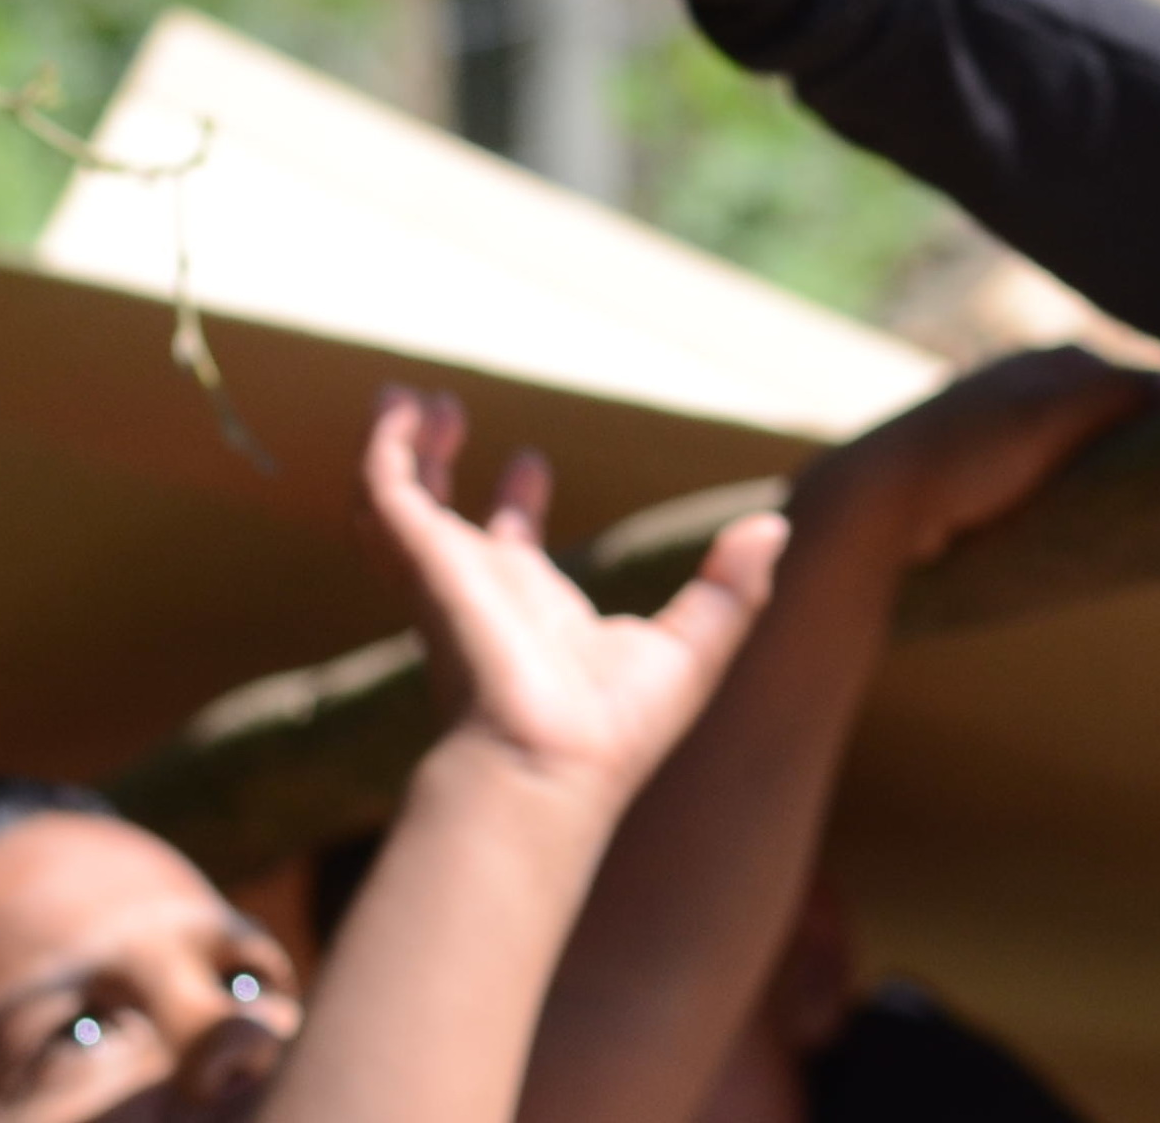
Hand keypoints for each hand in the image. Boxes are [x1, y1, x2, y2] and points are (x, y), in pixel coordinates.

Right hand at [364, 386, 784, 808]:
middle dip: (441, 467)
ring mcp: (445, 579)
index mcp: (537, 612)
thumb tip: (775, 529)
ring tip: (408, 396)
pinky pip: (385, 493)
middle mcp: (482, 593)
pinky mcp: (424, 563)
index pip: (512, 551)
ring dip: (403, 450)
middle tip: (447, 410)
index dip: (517, 504)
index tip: (530, 462)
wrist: (550, 762)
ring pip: (399, 504)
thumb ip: (731, 587)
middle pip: (441, 523)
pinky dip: (386, 450)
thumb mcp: (693, 648)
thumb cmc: (616, 729)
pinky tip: (402, 410)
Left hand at [802, 349, 1159, 561]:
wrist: (877, 496)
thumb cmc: (968, 455)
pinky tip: (1080, 508)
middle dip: (1144, 435)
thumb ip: (1118, 396)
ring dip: (1107, 461)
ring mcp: (1005, 416)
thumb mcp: (1050, 420)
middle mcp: (1031, 378)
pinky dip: (1072, 480)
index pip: (1139, 376)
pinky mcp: (983, 456)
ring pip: (1079, 437)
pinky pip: (1047, 464)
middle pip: (1110, 405)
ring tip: (1139, 502)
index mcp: (1054, 359)